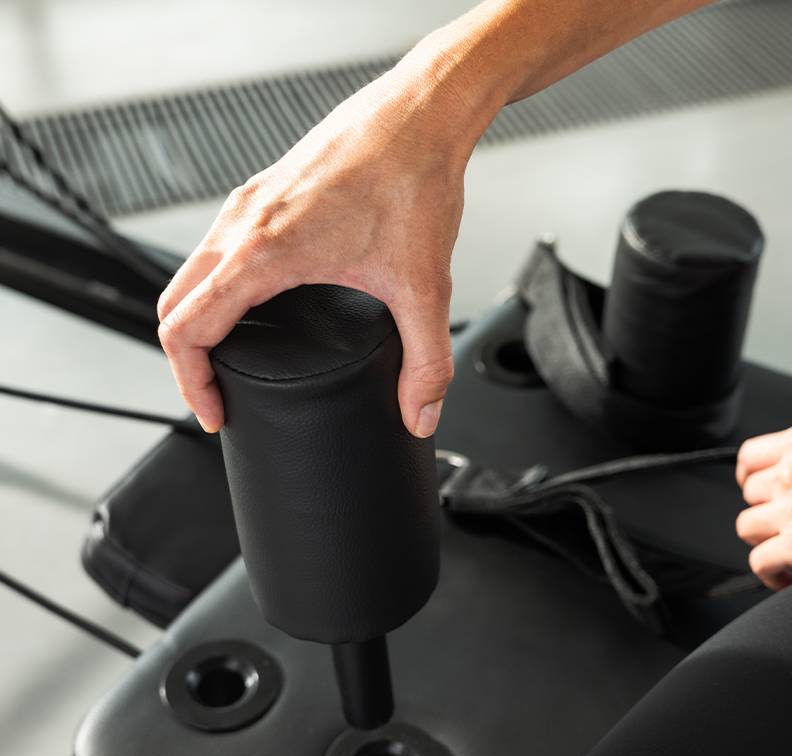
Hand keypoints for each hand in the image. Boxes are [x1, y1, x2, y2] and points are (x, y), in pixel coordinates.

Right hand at [156, 51, 490, 436]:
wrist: (421, 114)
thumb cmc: (412, 180)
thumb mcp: (423, 289)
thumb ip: (426, 364)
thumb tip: (420, 415)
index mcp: (263, 251)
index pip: (186, 330)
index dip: (190, 384)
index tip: (215, 414)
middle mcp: (243, 223)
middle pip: (173, 304)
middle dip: (187, 361)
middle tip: (218, 397)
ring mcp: (249, 204)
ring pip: (191, 272)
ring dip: (197, 320)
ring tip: (228, 358)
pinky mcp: (266, 191)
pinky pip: (217, 247)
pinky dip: (216, 286)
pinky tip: (252, 303)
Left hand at [735, 423, 791, 589]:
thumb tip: (789, 480)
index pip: (749, 456)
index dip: (749, 478)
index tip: (756, 491)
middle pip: (748, 494)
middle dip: (767, 512)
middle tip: (788, 525)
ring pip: (747, 527)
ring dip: (766, 542)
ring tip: (788, 551)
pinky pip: (760, 562)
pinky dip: (771, 574)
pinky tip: (788, 576)